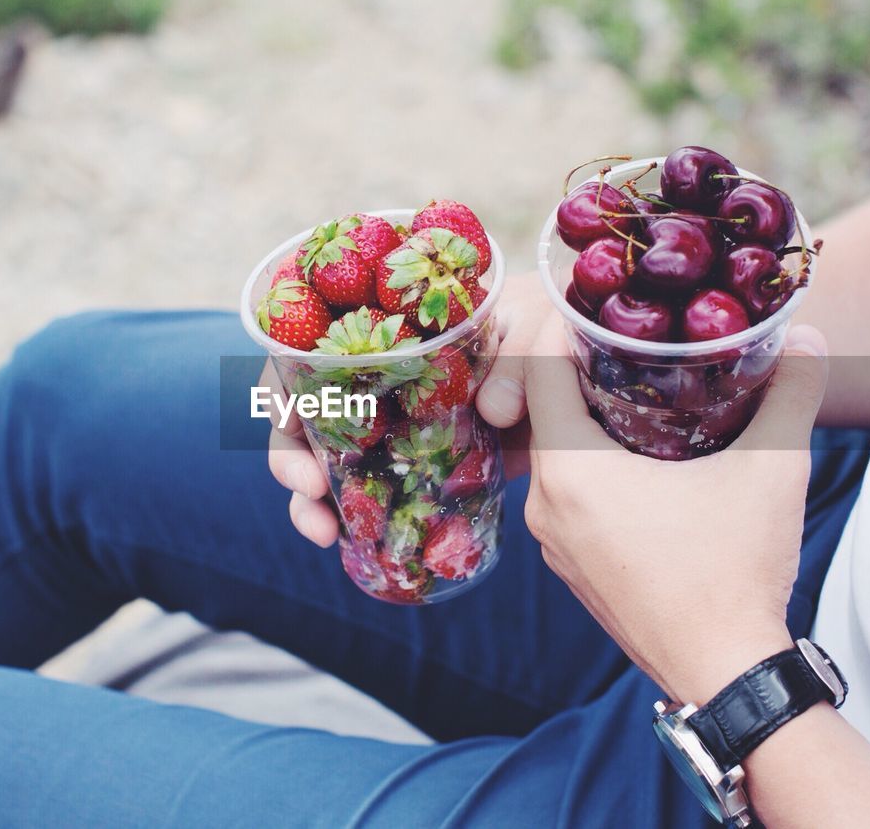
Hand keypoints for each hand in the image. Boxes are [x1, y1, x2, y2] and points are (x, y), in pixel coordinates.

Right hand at [267, 270, 550, 546]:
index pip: (310, 348)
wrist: (585, 366)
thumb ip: (521, 355)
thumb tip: (495, 410)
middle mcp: (381, 379)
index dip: (284, 382)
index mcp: (390, 328)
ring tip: (324, 533)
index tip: (288, 420)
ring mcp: (400, 429)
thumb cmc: (550, 321)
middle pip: (309, 415)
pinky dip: (366, 525)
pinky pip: (383, 499)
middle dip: (291, 456)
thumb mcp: (536, 320)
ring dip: (315, 501)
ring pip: (334, 464)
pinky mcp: (429, 470)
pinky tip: (361, 548)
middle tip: (307, 487)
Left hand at [523, 313, 828, 704]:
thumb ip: (791, 393)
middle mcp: (546, 505)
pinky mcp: (570, 567)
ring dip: (582, 421)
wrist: (725, 673)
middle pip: (543, 413)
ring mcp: (553, 542)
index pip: (540, 374)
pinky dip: (587, 466)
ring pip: (554, 457)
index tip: (598, 305)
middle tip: (624, 339)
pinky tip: (634, 456)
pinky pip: (565, 496)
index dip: (561, 329)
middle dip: (577, 371)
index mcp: (572, 472)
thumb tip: (812, 335)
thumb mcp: (771, 470)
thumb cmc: (737, 570)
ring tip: (632, 389)